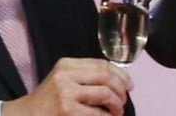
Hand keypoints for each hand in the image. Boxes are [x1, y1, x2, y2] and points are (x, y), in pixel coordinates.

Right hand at [1, 57, 131, 115]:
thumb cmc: (46, 100)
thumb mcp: (62, 79)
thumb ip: (85, 75)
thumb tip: (119, 80)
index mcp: (67, 64)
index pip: (103, 64)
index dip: (121, 74)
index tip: (129, 84)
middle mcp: (66, 76)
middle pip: (106, 76)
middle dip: (121, 89)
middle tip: (124, 100)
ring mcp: (66, 94)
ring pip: (104, 94)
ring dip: (117, 104)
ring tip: (117, 111)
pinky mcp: (67, 111)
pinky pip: (96, 113)